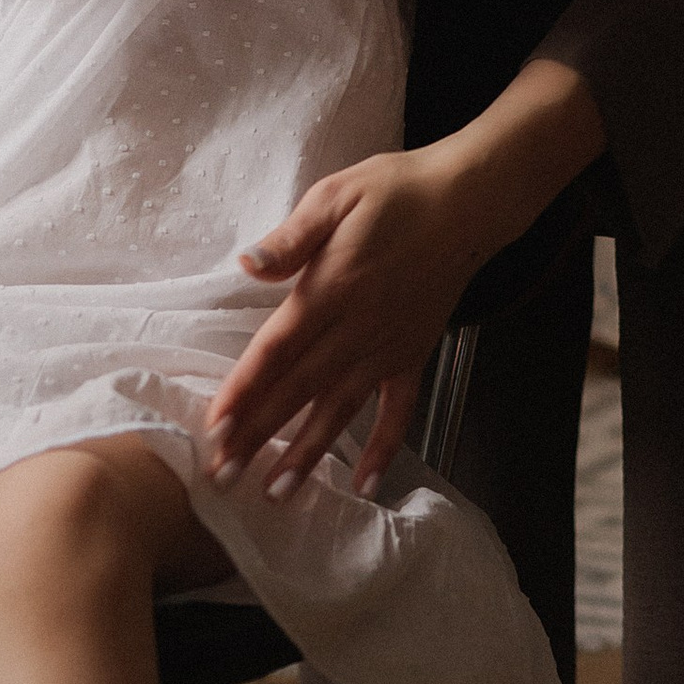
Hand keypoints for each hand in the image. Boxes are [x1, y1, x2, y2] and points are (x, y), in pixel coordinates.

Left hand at [207, 145, 488, 498]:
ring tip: (277, 493)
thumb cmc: (394, 191)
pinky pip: (399, 410)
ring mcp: (389, 346)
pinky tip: (365, 484)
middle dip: (259, 435)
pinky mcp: (415, 354)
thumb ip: (292, 237)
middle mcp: (358, 327)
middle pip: (299, 389)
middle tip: (224, 475)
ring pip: (341, 408)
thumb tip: (248, 264)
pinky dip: (384, 448)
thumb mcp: (335, 196)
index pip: (277, 349)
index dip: (245, 390)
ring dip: (308, 452)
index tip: (216, 427)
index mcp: (331, 287)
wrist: (468, 200)